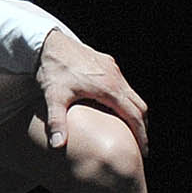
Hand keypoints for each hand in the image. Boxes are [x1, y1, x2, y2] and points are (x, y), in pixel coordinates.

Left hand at [36, 29, 149, 154]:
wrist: (48, 41)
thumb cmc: (52, 69)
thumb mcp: (53, 96)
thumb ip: (57, 121)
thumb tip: (57, 145)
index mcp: (109, 88)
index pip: (134, 115)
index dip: (141, 135)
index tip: (143, 151)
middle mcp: (115, 77)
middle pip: (139, 105)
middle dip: (142, 126)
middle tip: (138, 145)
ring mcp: (112, 68)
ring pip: (132, 94)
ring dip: (134, 112)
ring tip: (128, 129)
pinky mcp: (107, 62)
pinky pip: (123, 84)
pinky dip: (125, 99)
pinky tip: (114, 108)